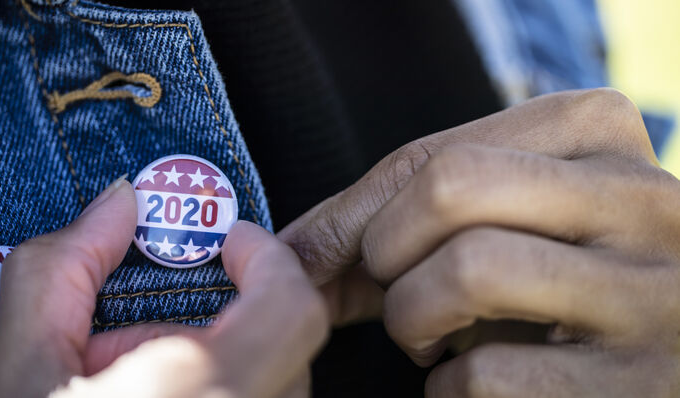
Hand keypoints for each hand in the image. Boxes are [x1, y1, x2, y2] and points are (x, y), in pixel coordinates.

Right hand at [0, 180, 326, 397]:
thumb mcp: (19, 365)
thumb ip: (66, 266)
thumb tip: (115, 206)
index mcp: (200, 395)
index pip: (292, 306)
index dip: (268, 257)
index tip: (231, 242)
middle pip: (284, 348)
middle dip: (223, 320)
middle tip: (150, 333)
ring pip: (276, 391)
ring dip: (220, 368)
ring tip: (141, 385)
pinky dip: (225, 396)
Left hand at [279, 88, 679, 395]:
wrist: (663, 356)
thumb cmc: (553, 278)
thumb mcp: (505, 217)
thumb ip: (412, 214)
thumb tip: (285, 252)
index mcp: (599, 133)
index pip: (432, 153)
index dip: (347, 214)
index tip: (303, 255)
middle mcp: (644, 200)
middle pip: (448, 188)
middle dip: (382, 252)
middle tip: (390, 290)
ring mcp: (654, 293)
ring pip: (468, 270)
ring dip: (411, 319)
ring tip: (428, 337)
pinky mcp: (642, 384)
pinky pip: (485, 375)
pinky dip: (446, 389)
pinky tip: (471, 382)